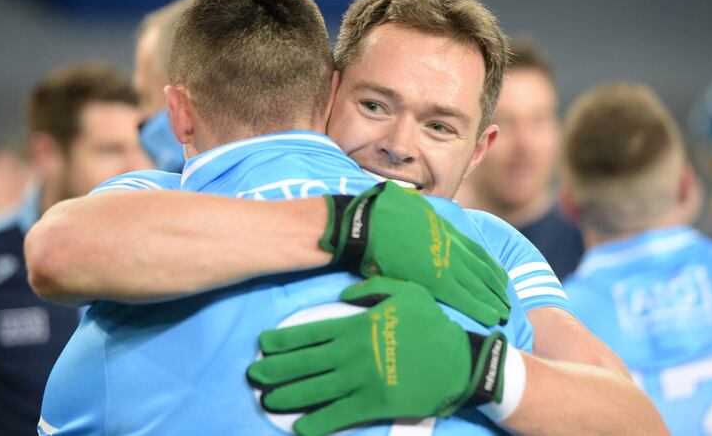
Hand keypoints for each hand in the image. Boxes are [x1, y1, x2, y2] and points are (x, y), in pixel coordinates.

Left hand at [247, 277, 509, 435]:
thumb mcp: (405, 291)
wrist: (458, 361)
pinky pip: (339, 415)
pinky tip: (299, 426)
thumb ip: (370, 290)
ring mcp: (362, 380)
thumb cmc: (431, 324)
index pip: (311, 332)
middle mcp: (353, 353)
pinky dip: (317, 422)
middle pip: (306, 362)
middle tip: (253, 374)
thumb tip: (341, 295)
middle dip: (276, 369)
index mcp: (357, 325)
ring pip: (316, 390)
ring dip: (288, 395)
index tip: (263, 344)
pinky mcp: (374, 404)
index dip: (284, 340)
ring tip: (267, 398)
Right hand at [320, 181, 509, 326]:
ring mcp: (445, 262)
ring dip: (494, 299)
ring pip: (479, 284)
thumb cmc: (377, 213)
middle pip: (482, 269)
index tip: (500, 277)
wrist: (367, 223)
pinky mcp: (437, 279)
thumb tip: (417, 208)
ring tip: (505, 313)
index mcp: (443, 230)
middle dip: (497, 286)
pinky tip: (493, 317)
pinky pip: (466, 297)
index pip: (475, 251)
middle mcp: (450, 245)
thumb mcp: (407, 205)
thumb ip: (419, 213)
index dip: (490, 266)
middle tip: (507, 300)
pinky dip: (481, 307)